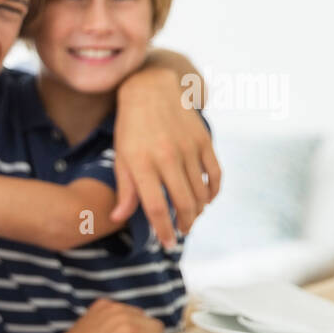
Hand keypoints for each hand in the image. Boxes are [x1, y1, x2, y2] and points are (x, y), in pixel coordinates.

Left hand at [41, 298, 164, 332]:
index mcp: (129, 330)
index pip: (158, 328)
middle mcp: (119, 314)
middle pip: (148, 319)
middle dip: (143, 332)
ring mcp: (108, 307)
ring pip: (135, 313)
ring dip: (131, 324)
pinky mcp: (100, 305)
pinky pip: (121, 309)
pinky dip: (119, 318)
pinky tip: (108, 332)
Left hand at [110, 67, 221, 247]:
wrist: (151, 88)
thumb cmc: (131, 128)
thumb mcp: (121, 157)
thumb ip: (124, 190)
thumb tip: (119, 219)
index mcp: (142, 164)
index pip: (157, 208)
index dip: (164, 230)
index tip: (168, 244)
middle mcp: (167, 157)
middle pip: (184, 203)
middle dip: (185, 224)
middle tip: (182, 232)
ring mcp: (188, 148)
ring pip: (201, 192)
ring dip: (199, 210)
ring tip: (191, 217)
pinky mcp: (204, 140)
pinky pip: (215, 173)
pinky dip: (213, 191)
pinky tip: (206, 199)